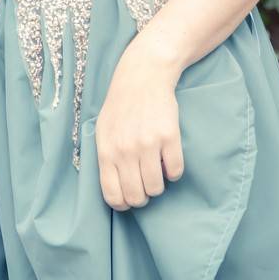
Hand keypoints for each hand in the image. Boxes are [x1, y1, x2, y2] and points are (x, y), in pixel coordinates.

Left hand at [94, 31, 184, 210]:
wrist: (143, 75)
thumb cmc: (121, 106)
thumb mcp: (102, 131)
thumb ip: (105, 159)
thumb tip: (114, 191)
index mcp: (107, 151)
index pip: (113, 196)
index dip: (123, 204)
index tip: (129, 199)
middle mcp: (125, 150)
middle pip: (136, 196)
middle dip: (142, 197)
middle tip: (145, 185)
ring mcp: (148, 144)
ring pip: (157, 188)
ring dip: (158, 185)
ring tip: (156, 170)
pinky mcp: (169, 136)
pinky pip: (175, 171)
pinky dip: (174, 171)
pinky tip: (168, 159)